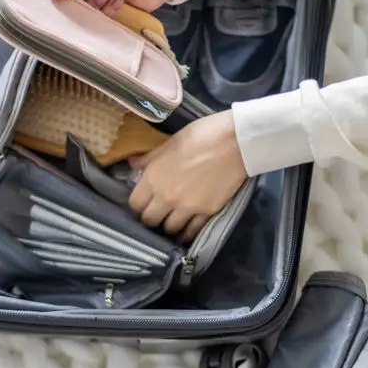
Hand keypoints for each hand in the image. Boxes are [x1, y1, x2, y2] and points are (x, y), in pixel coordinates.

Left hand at [128, 111, 247, 241]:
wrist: (235, 142)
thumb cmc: (200, 136)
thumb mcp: (170, 142)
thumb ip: (150, 158)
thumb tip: (132, 164)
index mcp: (154, 179)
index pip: (135, 204)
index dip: (138, 204)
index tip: (145, 200)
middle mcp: (167, 197)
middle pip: (149, 220)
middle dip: (151, 217)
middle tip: (158, 211)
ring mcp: (187, 208)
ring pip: (170, 229)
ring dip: (169, 225)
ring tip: (173, 218)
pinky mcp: (207, 213)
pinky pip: (192, 231)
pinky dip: (187, 231)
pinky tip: (187, 228)